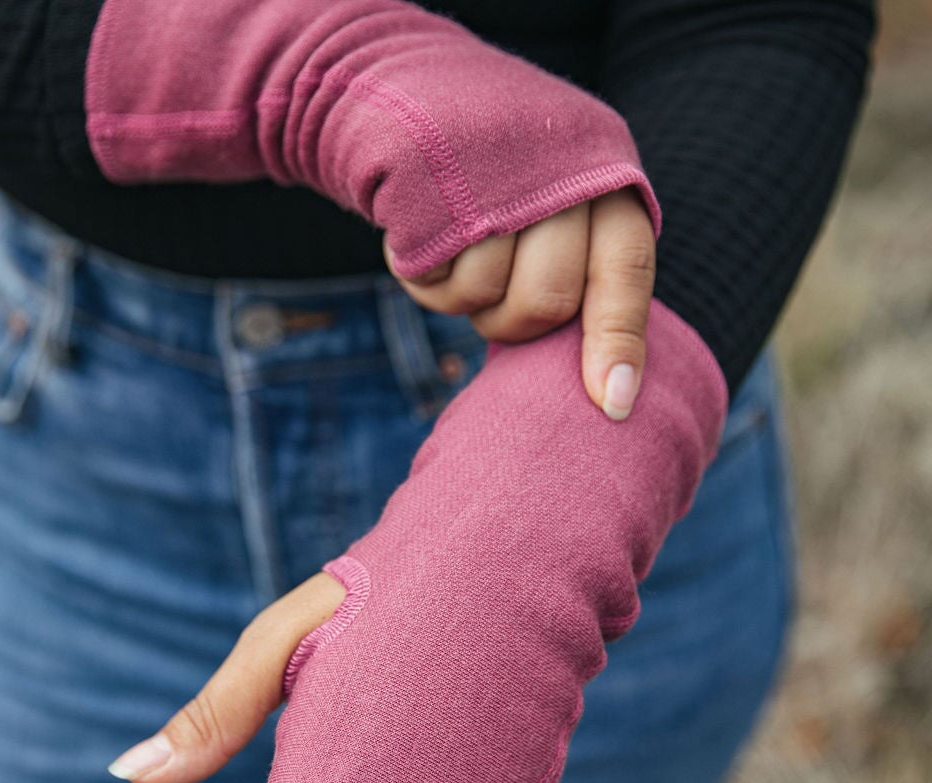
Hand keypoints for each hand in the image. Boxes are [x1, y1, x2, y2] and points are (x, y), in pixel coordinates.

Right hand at [386, 187, 654, 420]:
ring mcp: (491, 169)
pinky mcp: (428, 180)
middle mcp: (557, 168)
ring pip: (484, 292)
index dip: (617, 341)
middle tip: (500, 298)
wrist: (432, 107)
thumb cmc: (511, 190)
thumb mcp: (569, 219)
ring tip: (463, 253)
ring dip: (466, 297)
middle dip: (516, 322)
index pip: (624, 271)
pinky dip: (428, 278)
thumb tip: (611, 396)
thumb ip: (592, 284)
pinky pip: (433, 277)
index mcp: (606, 181)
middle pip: (548, 299)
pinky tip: (431, 239)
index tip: (612, 405)